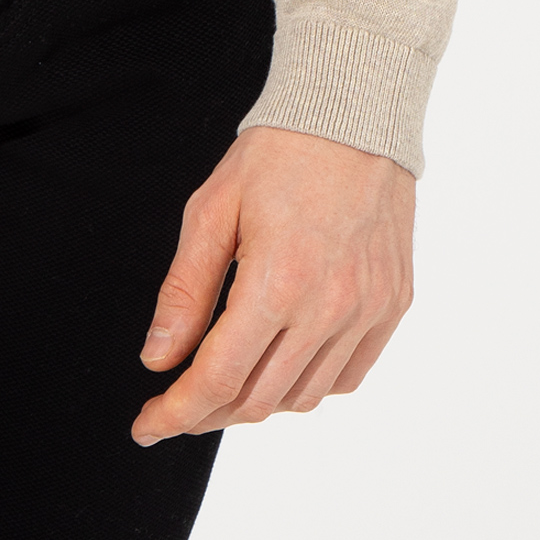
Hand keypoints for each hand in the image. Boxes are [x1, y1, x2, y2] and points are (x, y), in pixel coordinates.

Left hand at [131, 125, 413, 442]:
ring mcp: (367, 310)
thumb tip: (158, 359)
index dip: (176, 412)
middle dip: (206, 414)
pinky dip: (307, 386)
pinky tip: (280, 364)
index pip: (218, 379)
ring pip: (302, 398)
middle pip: (257, 399)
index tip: (147, 425)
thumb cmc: (278, 153)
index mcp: (277, 280)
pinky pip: (346, 377)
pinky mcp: (392, 305)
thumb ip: (185, 291)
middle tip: (176, 406)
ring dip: (255, 403)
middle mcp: (329, 307)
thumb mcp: (212, 209)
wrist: (353, 113)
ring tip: (224, 383)